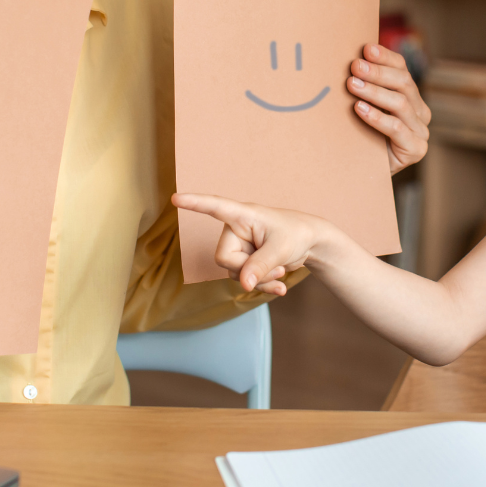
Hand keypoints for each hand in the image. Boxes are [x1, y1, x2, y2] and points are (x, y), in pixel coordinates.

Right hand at [172, 193, 338, 294]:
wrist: (310, 244)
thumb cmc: (296, 234)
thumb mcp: (281, 249)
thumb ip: (261, 266)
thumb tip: (243, 284)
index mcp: (243, 215)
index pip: (215, 207)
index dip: (194, 203)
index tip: (175, 198)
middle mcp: (235, 230)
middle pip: (224, 258)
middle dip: (249, 270)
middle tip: (276, 267)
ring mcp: (238, 247)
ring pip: (234, 273)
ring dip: (259, 280)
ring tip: (280, 271)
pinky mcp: (244, 262)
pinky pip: (243, 281)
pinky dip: (261, 286)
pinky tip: (279, 287)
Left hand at [348, 44, 430, 173]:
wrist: (361, 173)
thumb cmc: (360, 136)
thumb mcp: (363, 107)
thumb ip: (363, 85)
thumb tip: (347, 57)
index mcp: (411, 96)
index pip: (402, 69)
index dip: (385, 57)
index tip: (365, 48)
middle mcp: (420, 112)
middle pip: (403, 83)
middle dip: (377, 73)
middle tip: (355, 66)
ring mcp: (421, 131)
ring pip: (400, 103)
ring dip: (374, 92)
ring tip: (353, 85)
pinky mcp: (416, 150)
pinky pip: (397, 129)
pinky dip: (377, 117)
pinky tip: (359, 109)